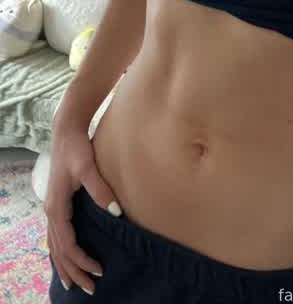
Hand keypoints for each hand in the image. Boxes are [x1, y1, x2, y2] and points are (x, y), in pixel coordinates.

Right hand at [45, 119, 121, 294]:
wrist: (67, 131)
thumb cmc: (77, 148)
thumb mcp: (88, 167)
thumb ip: (101, 190)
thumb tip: (116, 212)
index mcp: (57, 206)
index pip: (67, 243)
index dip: (82, 260)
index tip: (99, 270)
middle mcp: (51, 210)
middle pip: (59, 250)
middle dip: (73, 270)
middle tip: (90, 289)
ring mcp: (52, 207)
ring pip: (55, 244)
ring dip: (65, 264)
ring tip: (74, 282)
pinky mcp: (58, 202)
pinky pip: (56, 234)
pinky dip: (60, 250)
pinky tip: (68, 256)